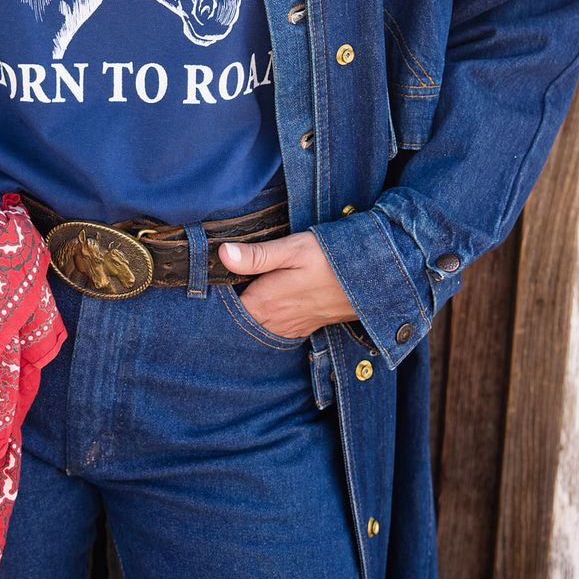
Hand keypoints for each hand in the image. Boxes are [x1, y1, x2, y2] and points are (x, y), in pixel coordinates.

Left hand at [217, 229, 361, 337]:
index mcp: (264, 303)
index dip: (213, 296)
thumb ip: (256, 256)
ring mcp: (289, 328)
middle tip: (216, 289)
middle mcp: (274, 322)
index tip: (205, 280)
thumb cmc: (331, 260)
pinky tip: (266, 304)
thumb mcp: (293, 250)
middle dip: (226, 308)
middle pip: (238, 321)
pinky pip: (274, 329)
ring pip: (256, 327)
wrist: (372, 280)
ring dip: (246, 314)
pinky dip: (265, 320)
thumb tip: (222, 254)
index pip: (225, 309)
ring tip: (238, 294)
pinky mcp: (303, 327)